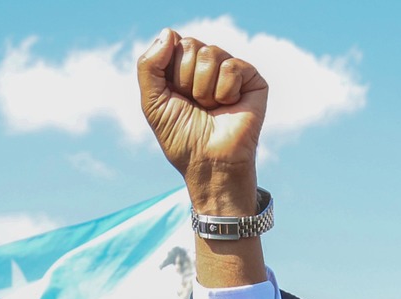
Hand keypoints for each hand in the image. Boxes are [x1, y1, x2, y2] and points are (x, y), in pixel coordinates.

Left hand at [136, 28, 266, 215]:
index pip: (173, 42)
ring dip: (204, 89)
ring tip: (211, 108)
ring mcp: (230, 69)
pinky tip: (229, 106)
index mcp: (183, 66)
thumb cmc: (181, 137)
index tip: (174, 95)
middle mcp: (207, 64)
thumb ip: (148, 66)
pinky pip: (231, 66)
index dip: (169, 71)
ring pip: (210, 54)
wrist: (208, 163)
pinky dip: (225, 91)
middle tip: (194, 104)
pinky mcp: (252, 78)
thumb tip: (168, 32)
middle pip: (190, 45)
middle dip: (185, 81)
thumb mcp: (152, 102)